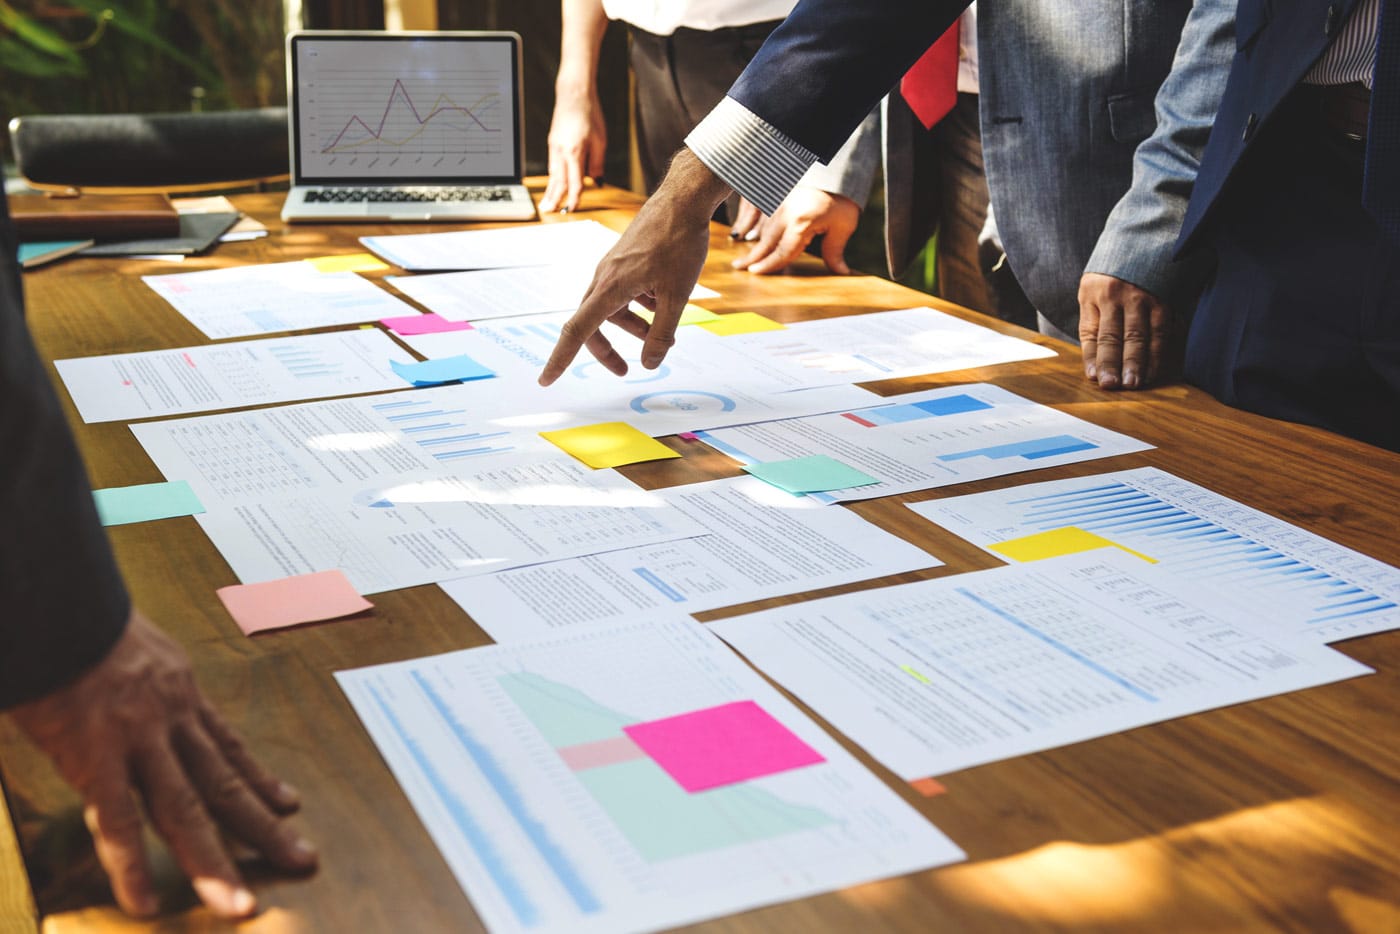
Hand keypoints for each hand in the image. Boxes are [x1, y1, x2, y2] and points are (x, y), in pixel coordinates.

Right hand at [9, 610, 315, 918]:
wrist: (62, 603)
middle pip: (225, 785)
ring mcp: (138, 740)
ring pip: (185, 811)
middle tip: (304, 861)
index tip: (289, 804)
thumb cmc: (83, 622)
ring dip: (214, 862)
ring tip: (242, 906)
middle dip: (265, 828)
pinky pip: (118, 821)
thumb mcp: (131, 646)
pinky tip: (147, 903)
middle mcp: (172, 719)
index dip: (260, 779)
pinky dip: (132, 866)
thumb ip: (140, 682)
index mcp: (180, 693)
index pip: (228, 746)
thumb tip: (131, 694)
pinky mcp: (95, 757)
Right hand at [539, 89, 606, 213]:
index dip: (574, 198)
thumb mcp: (600, 140)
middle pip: (558, 181)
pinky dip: (552, 176)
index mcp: (574, 152)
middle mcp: (561, 151)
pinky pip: (552, 164)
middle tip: (549, 212)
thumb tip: (597, 182)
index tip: (572, 209)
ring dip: (550, 190)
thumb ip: (597, 163)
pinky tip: (552, 183)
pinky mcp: (553, 142)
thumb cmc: (590, 114)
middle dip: (554, 198)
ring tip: (547, 203)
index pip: (574, 181)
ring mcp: (554, 146)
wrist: (574, 94)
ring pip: (552, 173)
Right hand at [540, 147, 731, 383]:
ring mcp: (613, 267)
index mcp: (610, 287)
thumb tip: (650, 363)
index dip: (560, 358)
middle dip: (608, 349)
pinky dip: (640, 305)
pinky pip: (623, 292)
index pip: (577, 331)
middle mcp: (604, 277)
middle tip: (626, 370)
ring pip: (612, 308)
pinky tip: (664, 300)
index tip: (546, 379)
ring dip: (633, 326)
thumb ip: (662, 334)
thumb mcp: (677, 297)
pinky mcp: (624, 260)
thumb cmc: (679, 243)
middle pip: (592, 324)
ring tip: (662, 332)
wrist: (684, 200)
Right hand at [731, 189, 859, 274]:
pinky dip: (749, 218)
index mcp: (801, 223)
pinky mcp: (776, 189)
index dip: (769, 265)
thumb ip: (835, 250)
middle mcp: (784, 212)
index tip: (755, 273)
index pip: (782, 251)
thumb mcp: (843, 224)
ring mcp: (778, 199)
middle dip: (752, 255)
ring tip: (741, 249)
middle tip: (738, 266)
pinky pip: (758, 207)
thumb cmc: (843, 196)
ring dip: (751, 238)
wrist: (837, 163)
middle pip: (765, 240)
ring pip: (760, 224)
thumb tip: (841, 272)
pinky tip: (746, 226)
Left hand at [1078, 273, 1170, 389]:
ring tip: (1135, 383)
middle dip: (1113, 364)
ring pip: (1140, 336)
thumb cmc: (1117, 267)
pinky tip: (1157, 368)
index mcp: (1093, 292)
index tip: (1094, 377)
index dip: (1092, 357)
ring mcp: (1142, 296)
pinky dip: (1160, 352)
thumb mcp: (1095, 285)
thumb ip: (1095, 316)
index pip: (1091, 332)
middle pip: (1114, 336)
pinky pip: (1163, 330)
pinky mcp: (1166, 297)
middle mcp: (1116, 294)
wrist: (1148, 232)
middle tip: (1113, 386)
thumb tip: (1095, 356)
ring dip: (1138, 362)